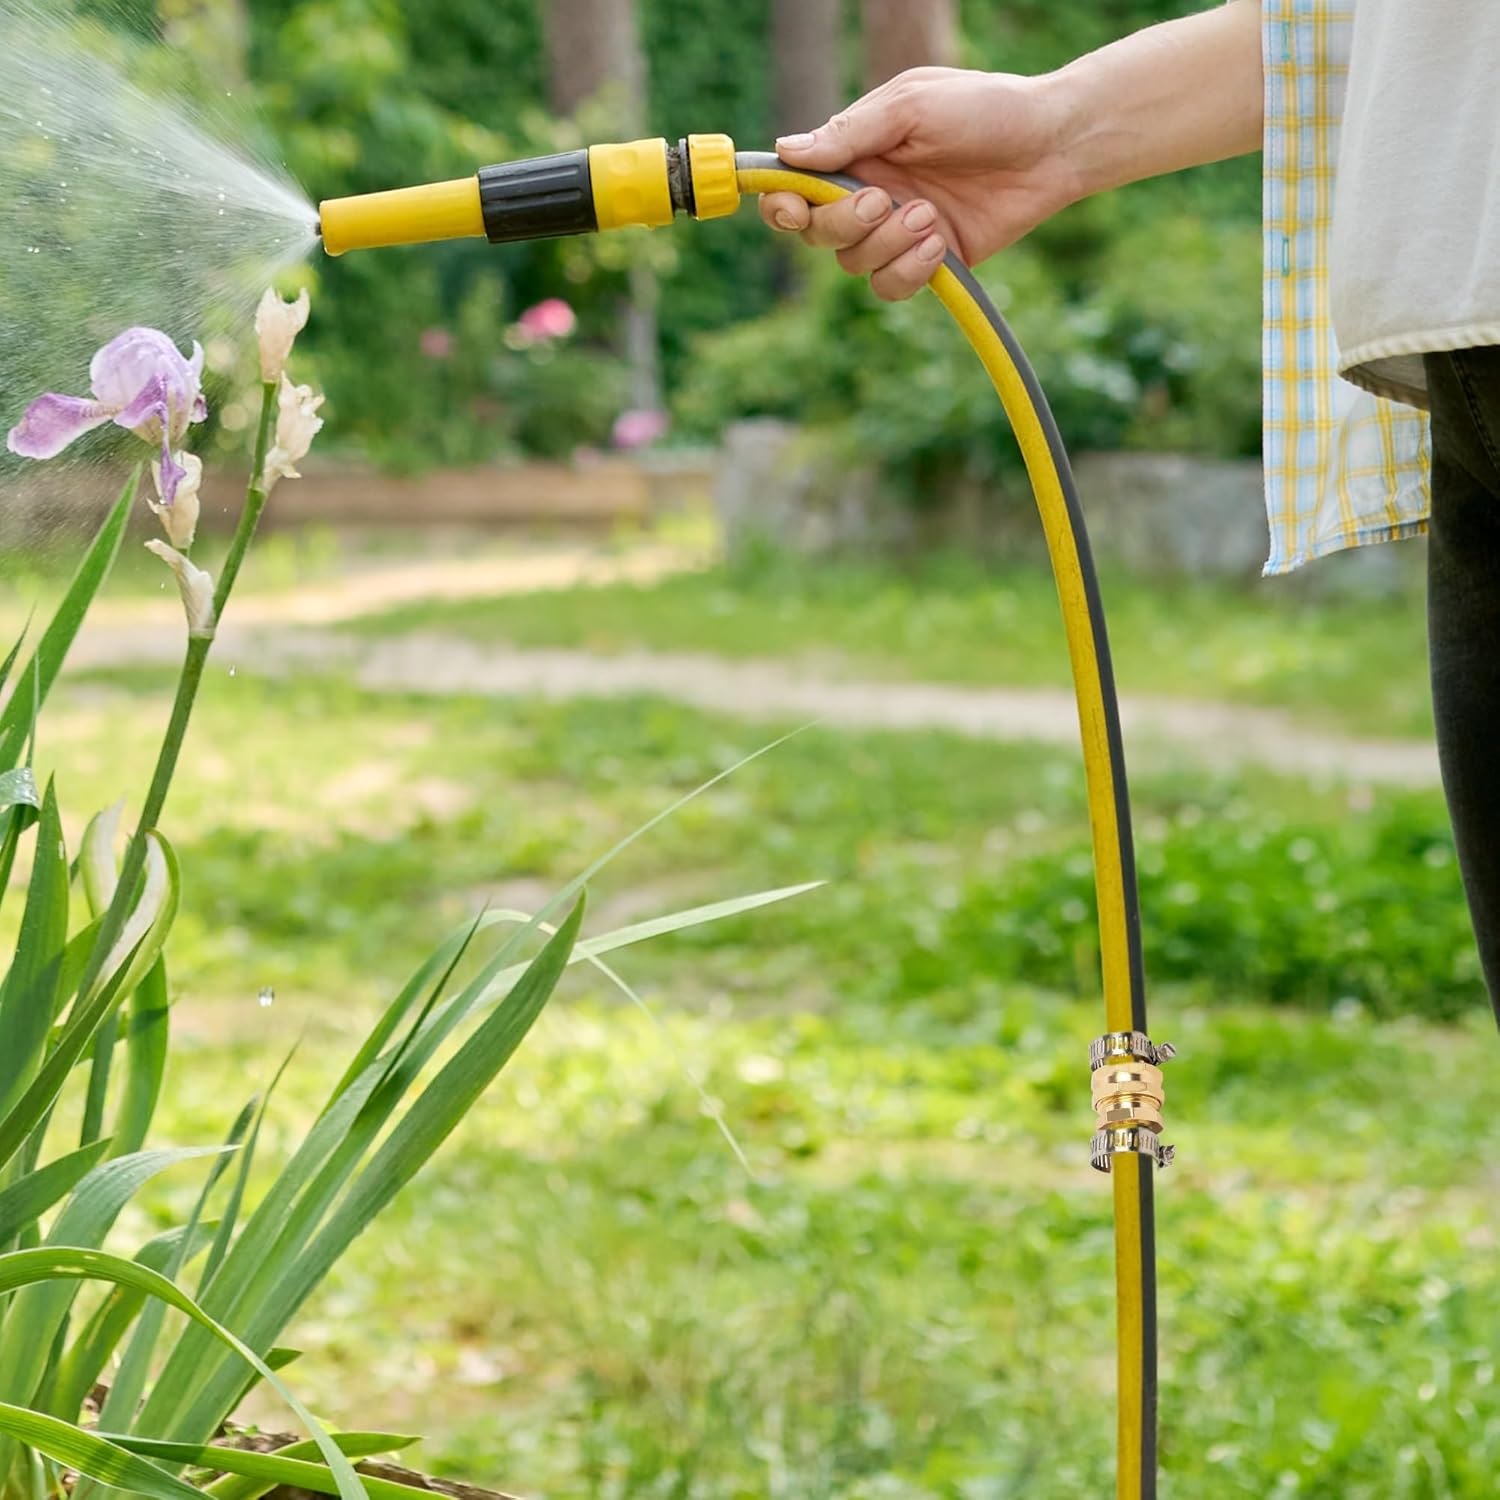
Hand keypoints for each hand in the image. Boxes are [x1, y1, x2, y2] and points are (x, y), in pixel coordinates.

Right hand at [760, 67, 1078, 300]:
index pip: (796, 188)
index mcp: (856, 153)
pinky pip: (890, 286)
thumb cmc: (985, 109)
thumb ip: (850, 133)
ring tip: (930, 216)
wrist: (1051, 145)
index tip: (790, 209)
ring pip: (854, 264)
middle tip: (885, 201)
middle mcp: (869, 194)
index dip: (781, 204)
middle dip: (843, 224)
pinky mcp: (928, 262)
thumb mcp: (912, 107)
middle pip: (818, 233)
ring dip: (886, 245)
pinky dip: (908, 271)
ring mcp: (896, 232)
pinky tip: (938, 244)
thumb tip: (786, 152)